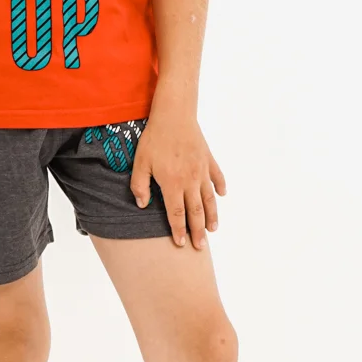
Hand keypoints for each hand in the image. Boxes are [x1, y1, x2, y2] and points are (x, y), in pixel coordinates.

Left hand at [130, 108, 225, 249]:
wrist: (174, 115)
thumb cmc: (154, 138)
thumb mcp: (140, 162)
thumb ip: (140, 185)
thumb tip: (142, 204)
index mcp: (172, 184)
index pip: (177, 214)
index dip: (179, 230)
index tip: (181, 243)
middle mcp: (190, 181)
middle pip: (196, 212)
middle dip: (198, 231)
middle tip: (200, 247)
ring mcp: (201, 170)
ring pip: (209, 199)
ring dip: (212, 215)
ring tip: (213, 229)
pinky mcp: (208, 159)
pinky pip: (217, 176)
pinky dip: (220, 187)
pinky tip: (222, 195)